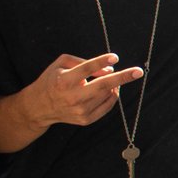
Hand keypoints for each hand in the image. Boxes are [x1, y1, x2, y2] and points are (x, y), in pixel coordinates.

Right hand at [18, 52, 141, 129]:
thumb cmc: (53, 80)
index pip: (86, 69)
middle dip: (122, 78)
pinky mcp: (85, 120)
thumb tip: (109, 69)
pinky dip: (112, 96)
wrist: (39, 107)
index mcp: (64, 80)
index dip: (101, 62)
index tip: (115, 57)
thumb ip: (83, 62)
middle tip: (138, 71)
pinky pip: (107, 107)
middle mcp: (72, 97)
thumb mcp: (61, 64)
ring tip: (111, 78)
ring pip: (106, 95)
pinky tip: (111, 89)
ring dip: (114, 85)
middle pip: (102, 86)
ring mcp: (80, 110)